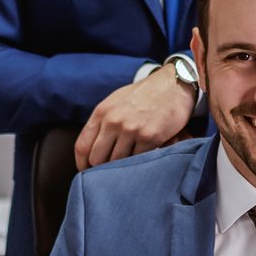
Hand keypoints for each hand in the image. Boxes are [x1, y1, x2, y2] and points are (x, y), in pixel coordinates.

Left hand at [75, 66, 193, 169]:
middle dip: (102, 167)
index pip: (82, 146)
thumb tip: (91, 149)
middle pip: (97, 159)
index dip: (82, 163)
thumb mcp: (116, 101)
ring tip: (131, 158)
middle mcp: (114, 121)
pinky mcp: (149, 137)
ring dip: (123, 164)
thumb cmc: (144, 94)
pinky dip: (140, 160)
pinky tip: (145, 152)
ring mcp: (131, 130)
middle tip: (111, 168)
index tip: (87, 171)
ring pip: (117, 163)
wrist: (173, 84)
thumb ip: (102, 122)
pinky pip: (138, 160)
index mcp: (102, 112)